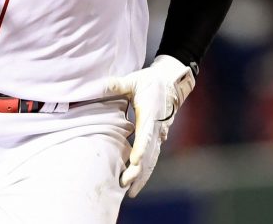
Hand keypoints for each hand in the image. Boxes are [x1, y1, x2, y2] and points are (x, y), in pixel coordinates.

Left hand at [105, 55, 195, 196]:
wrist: (170, 83)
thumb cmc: (149, 82)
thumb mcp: (134, 80)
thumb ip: (118, 85)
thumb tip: (102, 84)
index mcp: (151, 113)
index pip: (146, 134)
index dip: (141, 148)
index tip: (135, 160)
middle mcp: (157, 127)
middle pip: (149, 152)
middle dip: (139, 170)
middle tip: (126, 183)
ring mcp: (159, 134)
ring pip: (152, 158)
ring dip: (142, 175)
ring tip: (131, 191)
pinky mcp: (157, 138)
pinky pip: (152, 157)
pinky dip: (146, 170)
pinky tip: (138, 182)